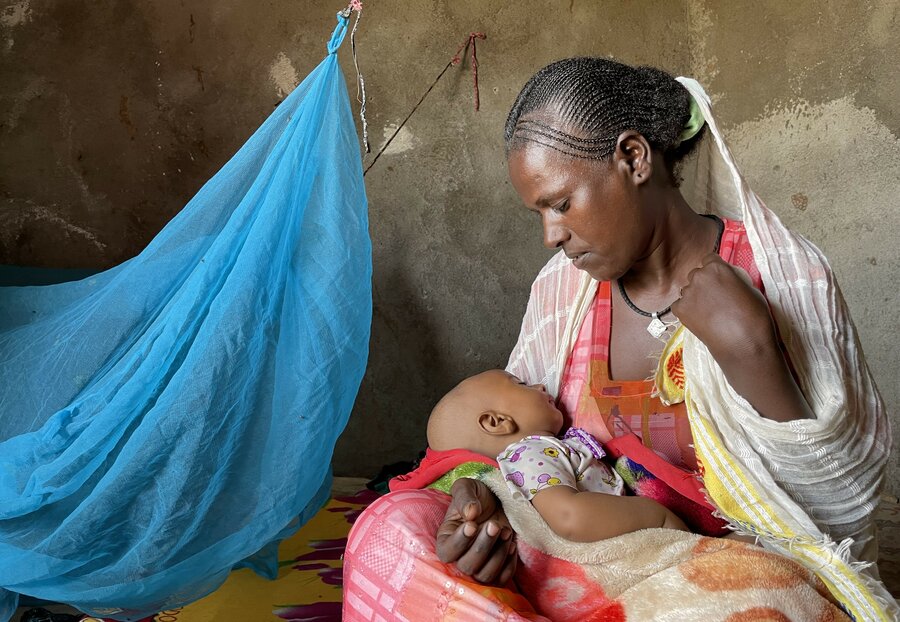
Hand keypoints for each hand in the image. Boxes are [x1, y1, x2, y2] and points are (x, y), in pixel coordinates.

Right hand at [435, 477, 516, 583]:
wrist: (500, 501)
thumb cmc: (479, 495)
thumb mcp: (468, 487)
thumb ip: (464, 497)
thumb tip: (470, 514)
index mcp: (446, 538)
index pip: (446, 552)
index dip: (459, 542)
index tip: (472, 525)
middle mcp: (460, 557)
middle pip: (467, 566)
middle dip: (482, 546)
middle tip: (494, 525)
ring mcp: (479, 566)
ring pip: (485, 575)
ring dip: (498, 555)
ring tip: (506, 532)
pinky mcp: (497, 569)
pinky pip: (502, 578)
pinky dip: (508, 564)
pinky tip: (512, 544)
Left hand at [672, 253, 813, 421]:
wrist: (744, 344)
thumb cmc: (754, 316)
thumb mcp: (748, 287)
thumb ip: (731, 278)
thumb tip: (725, 278)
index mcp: (716, 268)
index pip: (709, 259)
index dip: (714, 269)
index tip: (718, 279)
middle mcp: (698, 277)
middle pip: (696, 274)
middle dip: (703, 283)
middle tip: (714, 298)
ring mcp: (687, 294)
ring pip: (687, 290)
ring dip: (695, 296)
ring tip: (709, 312)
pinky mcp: (680, 310)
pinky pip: (679, 305)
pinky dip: (687, 310)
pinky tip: (700, 318)